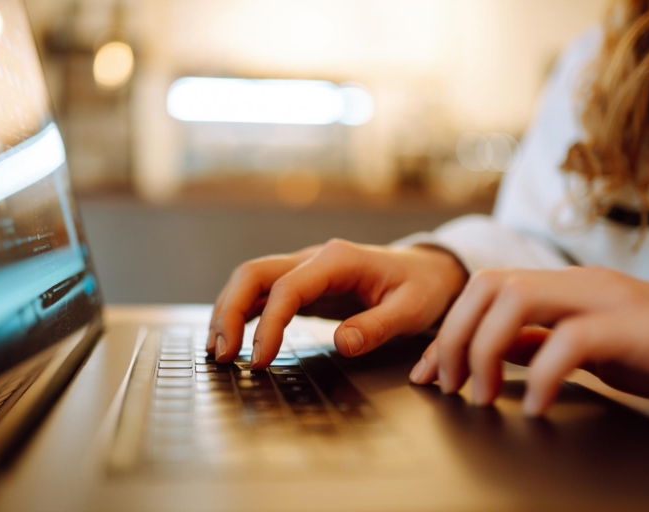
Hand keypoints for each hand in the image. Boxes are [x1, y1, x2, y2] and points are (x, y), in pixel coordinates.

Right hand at [208, 239, 468, 367]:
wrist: (430, 271)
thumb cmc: (423, 288)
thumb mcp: (411, 309)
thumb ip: (377, 326)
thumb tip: (342, 344)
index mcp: (337, 260)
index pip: (287, 288)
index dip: (268, 324)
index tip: (260, 359)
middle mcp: (314, 258)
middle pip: (254, 273)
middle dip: (229, 311)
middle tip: (222, 354)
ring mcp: (306, 269)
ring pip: (251, 280)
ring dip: (228, 311)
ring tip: (218, 351)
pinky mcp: (304, 285)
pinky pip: (263, 294)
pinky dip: (242, 313)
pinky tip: (232, 338)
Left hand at [408, 266, 648, 415]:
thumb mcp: (586, 348)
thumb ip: (540, 341)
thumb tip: (493, 348)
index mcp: (563, 286)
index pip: (484, 290)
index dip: (447, 331)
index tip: (426, 373)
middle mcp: (579, 283)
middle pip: (489, 286)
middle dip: (454, 337)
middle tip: (447, 387)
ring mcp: (607, 298)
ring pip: (517, 298)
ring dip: (485, 349)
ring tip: (481, 396)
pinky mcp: (633, 326)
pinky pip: (571, 340)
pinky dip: (541, 374)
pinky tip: (533, 406)